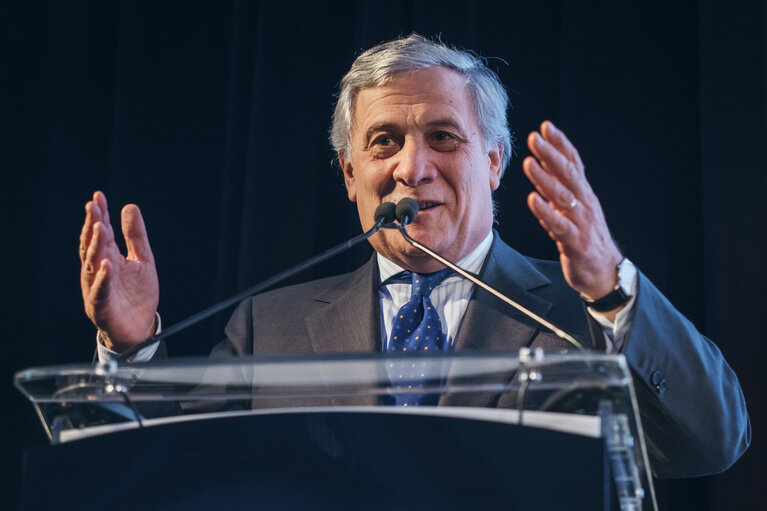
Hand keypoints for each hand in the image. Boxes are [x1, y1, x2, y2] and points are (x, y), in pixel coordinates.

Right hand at [79, 191, 158, 351]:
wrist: (140, 327)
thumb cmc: (138, 295)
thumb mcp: (143, 260)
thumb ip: (135, 236)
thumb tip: (129, 206)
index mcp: (108, 258)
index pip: (101, 233)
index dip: (99, 215)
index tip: (98, 196)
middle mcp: (99, 271)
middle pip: (93, 245)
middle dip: (93, 225)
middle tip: (93, 206)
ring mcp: (98, 287)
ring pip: (92, 264)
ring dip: (95, 245)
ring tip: (99, 226)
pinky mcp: (102, 306)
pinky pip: (100, 291)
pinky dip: (103, 278)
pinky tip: (106, 265)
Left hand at [523, 121, 621, 303]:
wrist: (604, 272)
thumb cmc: (585, 237)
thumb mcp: (574, 208)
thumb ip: (560, 186)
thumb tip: (543, 161)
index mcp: (583, 193)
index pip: (573, 163)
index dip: (561, 144)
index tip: (546, 126)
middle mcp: (584, 203)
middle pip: (568, 174)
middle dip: (551, 154)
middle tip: (536, 137)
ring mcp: (581, 222)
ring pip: (563, 196)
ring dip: (545, 178)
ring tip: (530, 163)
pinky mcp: (576, 242)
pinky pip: (559, 225)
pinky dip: (546, 212)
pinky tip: (533, 200)